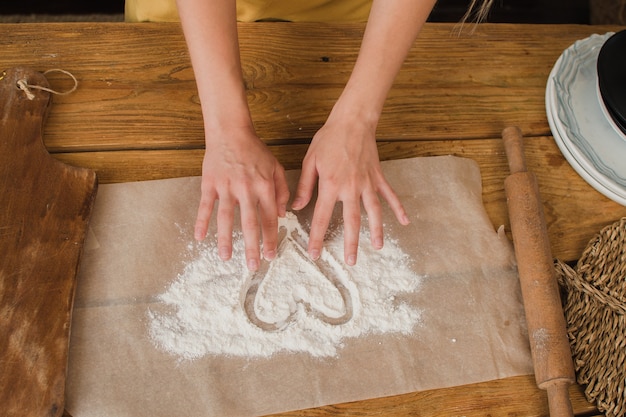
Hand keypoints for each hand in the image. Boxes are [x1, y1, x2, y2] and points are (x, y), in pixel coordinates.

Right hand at [195, 126, 289, 270]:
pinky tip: (199, 237)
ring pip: (226, 218)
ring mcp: (226, 186)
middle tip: (253, 266)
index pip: (270, 218)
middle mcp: (246, 189)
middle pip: (249, 223)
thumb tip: (284, 215)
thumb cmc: (255, 151)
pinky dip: (201, 222)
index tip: (271, 255)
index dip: (271, 238)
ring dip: (225, 239)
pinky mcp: (209, 183)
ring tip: (225, 258)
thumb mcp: (276, 167)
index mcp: (264, 186)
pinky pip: (205, 206)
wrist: (231, 132)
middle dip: (252, 246)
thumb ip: (282, 190)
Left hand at [292, 115, 408, 265]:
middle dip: (351, 243)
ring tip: (377, 247)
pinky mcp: (378, 177)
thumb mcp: (310, 161)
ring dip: (376, 231)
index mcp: (331, 185)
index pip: (321, 218)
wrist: (352, 121)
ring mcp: (367, 184)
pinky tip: (406, 221)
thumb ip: (305, 186)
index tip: (315, 254)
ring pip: (374, 212)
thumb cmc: (329, 139)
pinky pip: (390, 195)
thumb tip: (296, 206)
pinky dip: (399, 208)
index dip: (316, 238)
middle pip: (351, 222)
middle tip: (351, 261)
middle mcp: (351, 188)